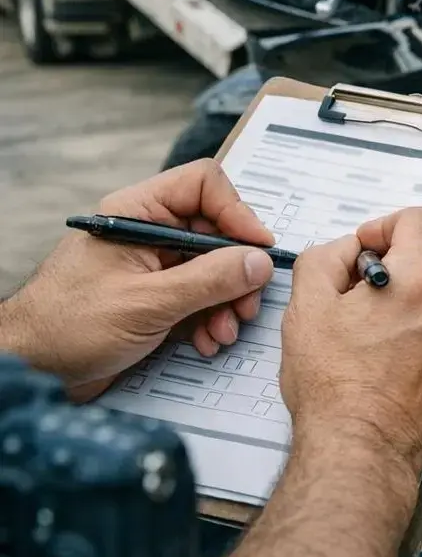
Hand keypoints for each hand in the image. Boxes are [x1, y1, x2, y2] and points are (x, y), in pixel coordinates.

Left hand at [0, 160, 274, 400]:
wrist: (27, 371)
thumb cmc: (67, 327)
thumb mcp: (147, 302)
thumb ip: (208, 279)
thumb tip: (258, 261)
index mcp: (137, 213)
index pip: (202, 186)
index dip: (237, 212)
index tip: (258, 248)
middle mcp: (146, 233)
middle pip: (214, 231)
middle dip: (236, 270)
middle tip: (247, 303)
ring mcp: (150, 265)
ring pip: (211, 267)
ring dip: (225, 301)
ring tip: (223, 332)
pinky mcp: (152, 297)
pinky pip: (197, 296)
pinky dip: (208, 318)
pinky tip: (206, 341)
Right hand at [280, 207, 421, 483]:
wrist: (362, 452)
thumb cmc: (333, 386)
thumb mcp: (308, 307)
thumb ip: (327, 257)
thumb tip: (351, 250)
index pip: (421, 219)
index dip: (387, 227)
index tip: (366, 252)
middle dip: (402, 264)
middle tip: (366, 296)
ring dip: (419, 300)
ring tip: (382, 334)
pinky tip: (401, 359)